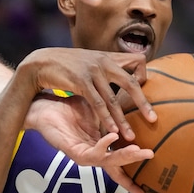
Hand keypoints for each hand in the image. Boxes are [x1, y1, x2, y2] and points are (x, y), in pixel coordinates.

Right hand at [21, 47, 156, 138]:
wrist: (40, 61)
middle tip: (153, 119)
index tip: (143, 93)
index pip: (138, 62)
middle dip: (143, 103)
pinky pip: (98, 103)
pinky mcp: (81, 82)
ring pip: (113, 99)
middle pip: (131, 83)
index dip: (143, 76)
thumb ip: (104, 66)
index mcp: (108, 57)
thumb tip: (117, 74)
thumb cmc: (64, 63)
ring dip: (122, 119)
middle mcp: (103, 62)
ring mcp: (92, 72)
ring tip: (131, 136)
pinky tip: (111, 130)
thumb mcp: (89, 60)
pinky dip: (106, 118)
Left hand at [27, 94, 153, 192]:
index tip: (152, 177)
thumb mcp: (98, 109)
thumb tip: (136, 96)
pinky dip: (104, 145)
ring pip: (108, 161)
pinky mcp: (73, 152)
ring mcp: (84, 155)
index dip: (135, 169)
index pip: (121, 159)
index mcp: (102, 145)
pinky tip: (113, 137)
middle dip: (135, 162)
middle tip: (153, 156)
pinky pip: (92, 152)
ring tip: (139, 151)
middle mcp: (94, 153)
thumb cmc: (70, 108)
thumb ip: (115, 110)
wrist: (45, 108)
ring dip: (124, 156)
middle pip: (118, 165)